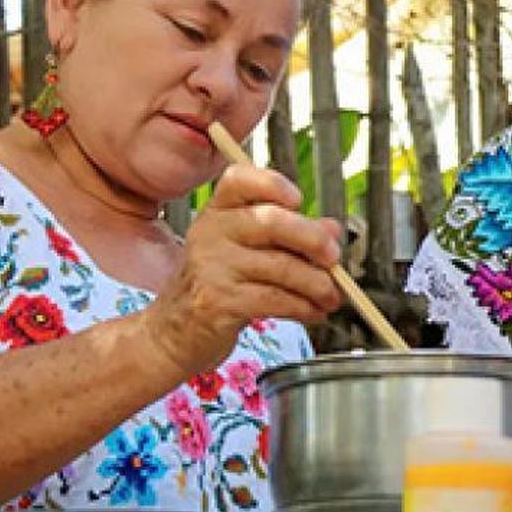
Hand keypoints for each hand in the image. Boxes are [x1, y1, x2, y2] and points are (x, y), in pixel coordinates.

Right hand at [144, 164, 342, 374]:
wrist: (176, 331)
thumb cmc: (219, 285)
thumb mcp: (251, 252)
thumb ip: (292, 236)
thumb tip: (332, 230)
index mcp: (218, 211)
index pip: (239, 179)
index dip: (273, 184)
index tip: (299, 200)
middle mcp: (211, 232)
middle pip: (272, 221)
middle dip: (314, 240)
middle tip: (334, 259)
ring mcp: (212, 266)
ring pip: (281, 267)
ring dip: (317, 284)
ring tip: (330, 296)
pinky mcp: (218, 301)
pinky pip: (275, 299)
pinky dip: (304, 307)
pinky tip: (313, 312)